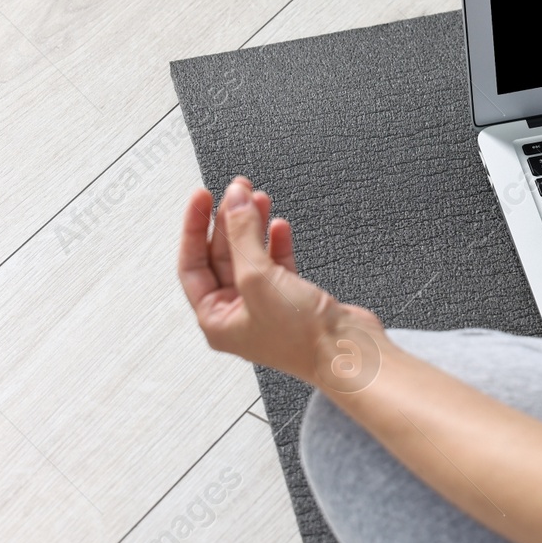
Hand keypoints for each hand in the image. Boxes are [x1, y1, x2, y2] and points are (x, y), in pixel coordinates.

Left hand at [177, 176, 385, 390]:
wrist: (349, 352)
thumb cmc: (301, 338)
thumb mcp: (258, 279)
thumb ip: (243, 235)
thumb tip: (235, 201)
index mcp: (215, 320)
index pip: (192, 265)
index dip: (195, 228)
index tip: (202, 198)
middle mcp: (237, 314)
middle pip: (223, 256)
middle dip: (230, 221)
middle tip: (237, 191)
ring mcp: (266, 305)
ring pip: (251, 256)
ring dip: (253, 226)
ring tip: (258, 199)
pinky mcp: (293, 298)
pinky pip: (276, 263)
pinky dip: (276, 243)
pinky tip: (278, 226)